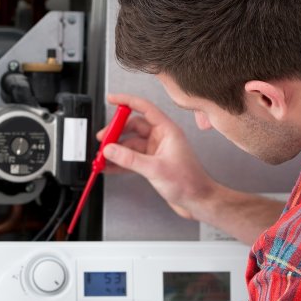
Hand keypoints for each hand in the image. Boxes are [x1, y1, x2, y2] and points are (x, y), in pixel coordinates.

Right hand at [100, 93, 216, 219]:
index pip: (144, 108)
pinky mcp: (152, 164)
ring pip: (130, 144)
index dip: (126, 101)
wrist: (197, 201)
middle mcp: (162, 138)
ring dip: (116, 150)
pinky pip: (131, 158)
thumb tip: (111, 150)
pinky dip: (120, 162)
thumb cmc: (189, 183)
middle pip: (133, 127)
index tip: (111, 99)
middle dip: (116, 132)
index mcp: (167, 131)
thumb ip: (130, 159)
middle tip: (103, 139)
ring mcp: (156, 151)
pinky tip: (109, 166)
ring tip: (103, 156)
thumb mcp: (156, 169)